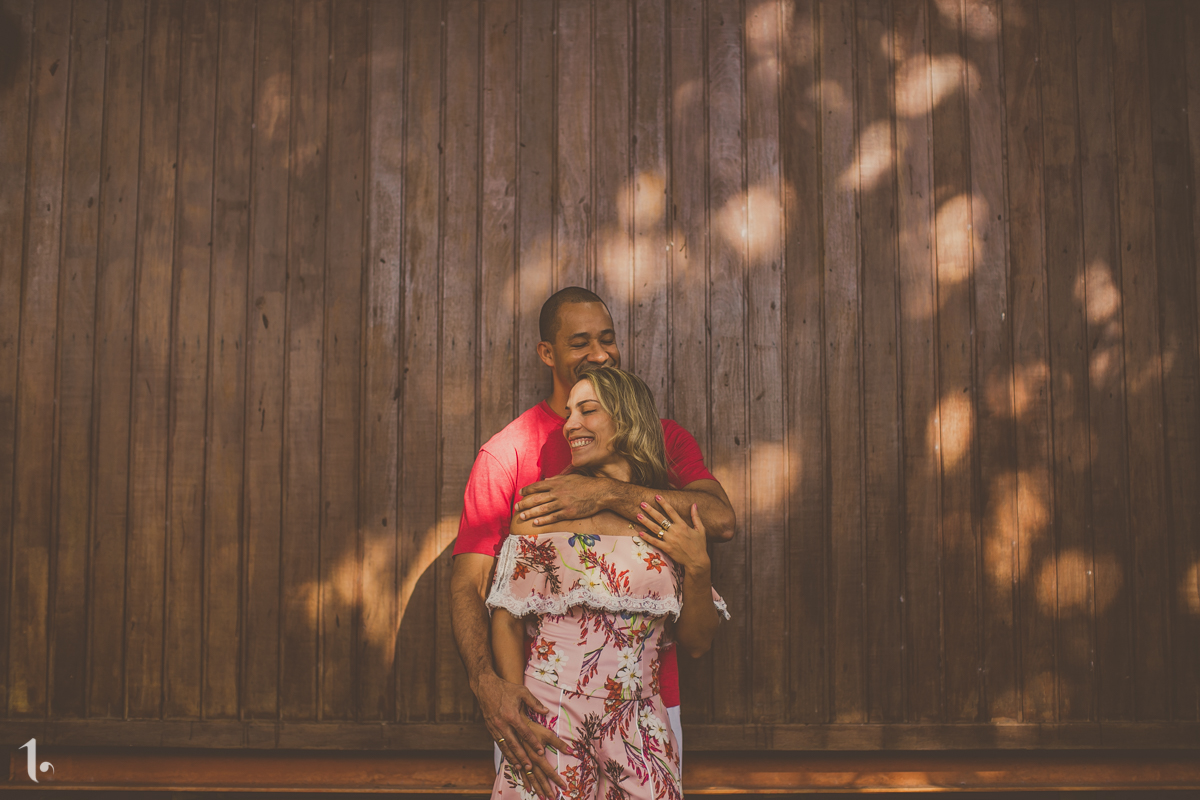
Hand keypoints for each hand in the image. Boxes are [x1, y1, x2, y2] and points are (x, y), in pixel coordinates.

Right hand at [476, 672, 568, 795]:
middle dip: (523, 756)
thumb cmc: (505, 688)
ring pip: (505, 746)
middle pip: (514, 744)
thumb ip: (534, 702)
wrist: (485, 687)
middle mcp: (503, 724)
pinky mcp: (490, 729)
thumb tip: (546, 711)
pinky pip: (499, 744)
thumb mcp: (522, 691)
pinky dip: (505, 752)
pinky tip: (510, 759)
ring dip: (513, 758)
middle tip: (530, 767)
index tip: (541, 751)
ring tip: (521, 768)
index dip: (533, 742)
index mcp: (512, 715)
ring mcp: (495, 727)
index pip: (525, 732)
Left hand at [516, 473, 609, 525]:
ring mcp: (563, 503)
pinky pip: (553, 517)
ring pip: (543, 509)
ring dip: (531, 513)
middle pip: (537, 498)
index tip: (520, 493)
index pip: (538, 486)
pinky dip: (543, 520)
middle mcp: (558, 492)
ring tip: (522, 516)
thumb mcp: (571, 478)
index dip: (528, 490)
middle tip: (516, 507)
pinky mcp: (569, 512)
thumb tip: (545, 481)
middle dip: (525, 503)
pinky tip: (536, 522)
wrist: (600, 492)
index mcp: (557, 483)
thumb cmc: (586, 484)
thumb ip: (557, 479)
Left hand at [637, 496, 710, 573]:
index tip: (657, 496)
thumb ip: (696, 517)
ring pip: (655, 529)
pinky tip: (640, 532)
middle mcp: (675, 531)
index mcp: (683, 525)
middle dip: (651, 510)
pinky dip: (647, 537)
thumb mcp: (701, 530)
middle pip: (660, 518)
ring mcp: (670, 540)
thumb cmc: (699, 545)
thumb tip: (694, 504)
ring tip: (638, 515)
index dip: (664, 503)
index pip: (671, 511)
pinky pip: (655, 542)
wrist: (697, 561)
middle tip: (642, 503)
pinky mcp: (667, 548)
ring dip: (646, 521)